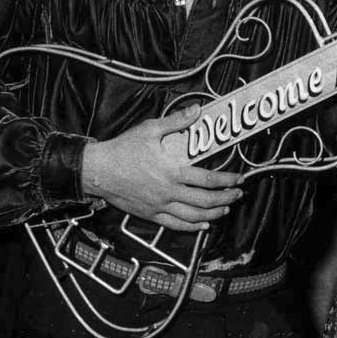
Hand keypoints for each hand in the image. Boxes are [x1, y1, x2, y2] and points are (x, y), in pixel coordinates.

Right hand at [81, 105, 242, 230]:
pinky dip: (192, 227)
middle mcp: (168, 192)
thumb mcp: (149, 130)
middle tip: (238, 195)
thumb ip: (176, 122)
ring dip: (213, 214)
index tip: (239, 178)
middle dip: (226, 199)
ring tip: (225, 210)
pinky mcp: (150, 214)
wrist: (97, 170)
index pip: (208, 179)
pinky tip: (203, 225)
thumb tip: (196, 110)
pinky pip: (175, 225)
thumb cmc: (122, 149)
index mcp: (171, 171)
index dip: (227, 180)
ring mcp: (159, 206)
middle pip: (205, 201)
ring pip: (193, 217)